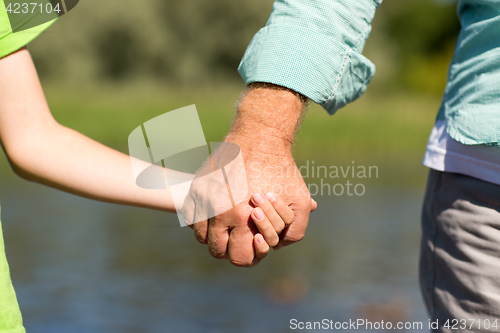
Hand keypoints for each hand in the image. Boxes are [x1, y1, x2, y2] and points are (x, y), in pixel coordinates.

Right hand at [189, 84, 314, 265]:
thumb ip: (295, 229)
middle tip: (239, 240)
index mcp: (243, 218)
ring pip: (201, 237)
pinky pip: (192, 217)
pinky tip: (215, 216)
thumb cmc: (281, 169)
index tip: (252, 247)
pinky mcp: (197, 187)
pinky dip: (201, 221)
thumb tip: (278, 247)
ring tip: (227, 229)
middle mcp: (220, 211)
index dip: (248, 257)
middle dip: (230, 249)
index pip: (239, 258)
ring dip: (213, 237)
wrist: (260, 137)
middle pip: (217, 251)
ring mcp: (205, 199)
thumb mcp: (299, 200)